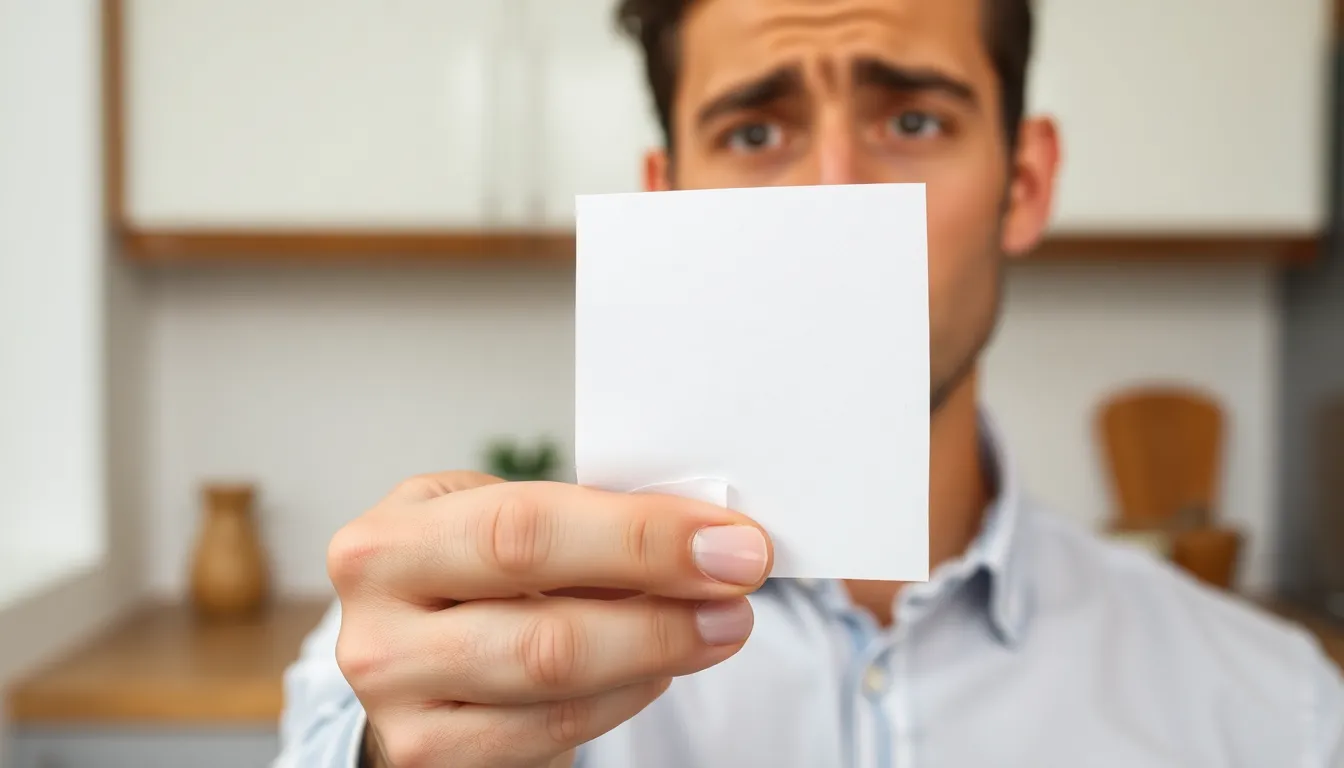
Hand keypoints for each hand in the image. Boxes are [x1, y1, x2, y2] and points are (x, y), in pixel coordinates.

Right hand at [329, 471, 772, 767]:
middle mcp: (376, 629)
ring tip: (714, 626)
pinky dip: (623, 697)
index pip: (524, 530)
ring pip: (555, 687)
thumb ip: (582, 523)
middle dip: (662, 606)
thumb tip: (704, 536)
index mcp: (388, 541)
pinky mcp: (428, 763)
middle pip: (543, 626)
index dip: (639, 538)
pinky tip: (655, 668)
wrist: (416, 663)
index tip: (729, 541)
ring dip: (657, 653)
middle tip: (738, 590)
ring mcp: (396, 708)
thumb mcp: (500, 527)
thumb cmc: (473, 580)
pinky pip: (552, 734)